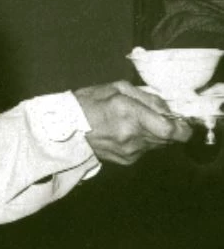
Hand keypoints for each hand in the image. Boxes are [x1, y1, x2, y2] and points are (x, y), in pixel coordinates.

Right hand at [74, 80, 191, 164]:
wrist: (64, 129)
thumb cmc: (88, 102)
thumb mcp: (116, 87)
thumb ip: (146, 96)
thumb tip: (167, 107)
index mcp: (129, 112)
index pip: (169, 130)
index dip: (183, 128)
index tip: (182, 122)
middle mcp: (132, 135)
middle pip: (168, 138)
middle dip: (169, 128)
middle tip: (158, 117)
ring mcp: (129, 151)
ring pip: (158, 144)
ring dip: (155, 134)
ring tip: (136, 122)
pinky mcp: (126, 160)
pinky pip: (145, 150)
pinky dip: (142, 141)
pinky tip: (125, 133)